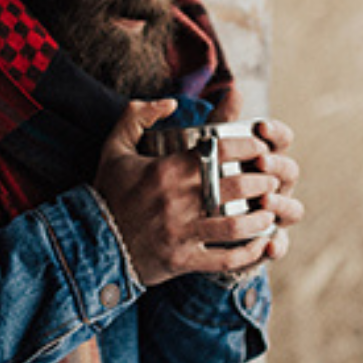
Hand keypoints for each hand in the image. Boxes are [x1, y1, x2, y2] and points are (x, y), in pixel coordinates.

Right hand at [93, 101, 302, 284]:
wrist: (90, 243)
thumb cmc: (108, 193)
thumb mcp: (115, 148)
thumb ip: (137, 115)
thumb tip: (171, 101)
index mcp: (165, 170)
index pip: (221, 151)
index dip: (250, 146)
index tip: (262, 146)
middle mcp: (176, 201)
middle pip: (237, 187)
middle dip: (264, 181)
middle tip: (272, 179)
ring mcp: (180, 233)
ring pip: (237, 226)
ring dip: (261, 217)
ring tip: (271, 210)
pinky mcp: (182, 261)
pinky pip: (226, 259)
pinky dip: (250, 252)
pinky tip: (262, 242)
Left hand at [210, 89, 301, 263]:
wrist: (181, 224)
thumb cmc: (197, 179)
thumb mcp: (203, 151)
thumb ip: (219, 123)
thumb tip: (233, 90)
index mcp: (262, 159)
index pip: (279, 140)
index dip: (275, 133)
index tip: (259, 125)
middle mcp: (273, 186)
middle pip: (289, 172)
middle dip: (277, 166)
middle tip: (260, 161)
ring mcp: (271, 216)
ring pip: (291, 210)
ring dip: (282, 205)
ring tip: (264, 201)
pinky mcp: (261, 244)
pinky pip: (277, 247)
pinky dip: (276, 247)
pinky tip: (268, 244)